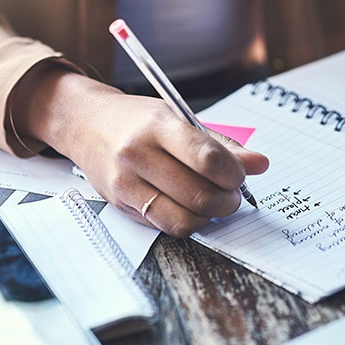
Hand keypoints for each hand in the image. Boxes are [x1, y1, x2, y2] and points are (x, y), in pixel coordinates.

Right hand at [12, 68, 268, 236]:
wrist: (85, 124)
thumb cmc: (138, 120)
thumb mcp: (178, 118)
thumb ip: (220, 144)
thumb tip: (260, 164)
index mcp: (158, 125)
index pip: (207, 158)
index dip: (234, 174)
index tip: (240, 175)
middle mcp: (138, 154)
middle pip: (198, 194)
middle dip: (227, 201)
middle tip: (232, 194)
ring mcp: (126, 183)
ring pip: (183, 219)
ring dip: (209, 217)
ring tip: (214, 203)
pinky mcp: (120, 205)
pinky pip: (164, 226)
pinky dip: (187, 222)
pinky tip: (190, 207)